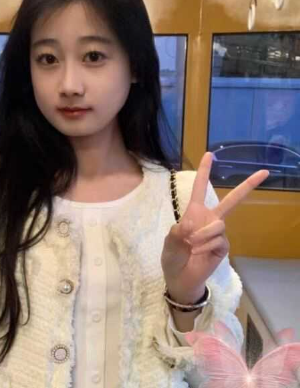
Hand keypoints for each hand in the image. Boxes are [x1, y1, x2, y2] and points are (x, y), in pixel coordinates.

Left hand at [161, 152, 268, 303]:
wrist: (180, 279)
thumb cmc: (173, 257)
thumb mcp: (170, 241)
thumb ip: (179, 231)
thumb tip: (193, 226)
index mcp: (194, 212)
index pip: (200, 188)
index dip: (204, 171)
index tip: (210, 154)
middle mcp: (209, 219)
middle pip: (231, 200)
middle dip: (247, 186)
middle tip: (264, 172)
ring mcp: (218, 233)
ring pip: (218, 224)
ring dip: (202, 235)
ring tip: (192, 246)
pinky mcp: (223, 246)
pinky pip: (219, 239)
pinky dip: (206, 245)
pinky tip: (200, 253)